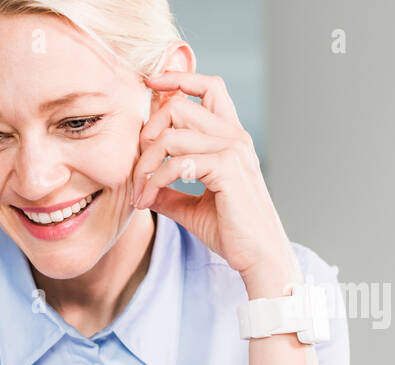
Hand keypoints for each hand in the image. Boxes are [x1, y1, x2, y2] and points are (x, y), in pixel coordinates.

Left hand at [131, 71, 298, 295]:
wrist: (258, 256)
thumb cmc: (232, 232)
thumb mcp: (192, 207)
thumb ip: (168, 191)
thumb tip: (142, 186)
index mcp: (230, 138)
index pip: (209, 88)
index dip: (178, 78)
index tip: (151, 84)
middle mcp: (234, 137)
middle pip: (180, 105)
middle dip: (147, 134)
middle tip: (136, 169)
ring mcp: (233, 150)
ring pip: (171, 136)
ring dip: (144, 166)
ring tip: (138, 194)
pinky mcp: (227, 169)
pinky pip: (176, 163)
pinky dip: (154, 181)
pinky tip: (147, 201)